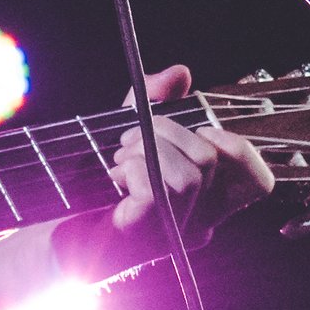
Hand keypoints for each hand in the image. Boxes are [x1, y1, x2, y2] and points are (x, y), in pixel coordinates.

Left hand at [52, 65, 276, 281]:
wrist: (52, 235)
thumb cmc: (91, 189)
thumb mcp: (128, 137)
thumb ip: (155, 104)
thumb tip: (180, 73)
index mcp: (206, 203)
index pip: (257, 182)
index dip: (238, 148)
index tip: (200, 130)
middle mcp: (199, 223)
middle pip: (211, 160)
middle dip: (168, 131)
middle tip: (129, 141)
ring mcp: (175, 234)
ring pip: (188, 175)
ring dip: (146, 151)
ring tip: (118, 161)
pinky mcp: (148, 236)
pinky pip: (158, 190)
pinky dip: (133, 170)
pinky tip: (114, 178)